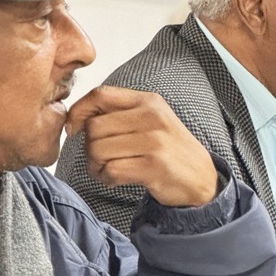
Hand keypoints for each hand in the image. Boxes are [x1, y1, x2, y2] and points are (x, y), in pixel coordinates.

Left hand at [65, 85, 218, 206]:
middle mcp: (152, 117)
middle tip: (98, 160)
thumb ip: (121, 114)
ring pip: (99, 150)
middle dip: (88, 148)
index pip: (100, 95)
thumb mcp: (152, 121)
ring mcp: (154, 142)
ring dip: (96, 166)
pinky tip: (115, 180)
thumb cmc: (170, 151)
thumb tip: (76, 119)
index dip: (78, 111)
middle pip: (94, 127)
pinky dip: (107, 178)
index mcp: (149, 101)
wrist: (202, 179)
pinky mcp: (153, 167)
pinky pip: (111, 170)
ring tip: (107, 171)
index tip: (73, 129)